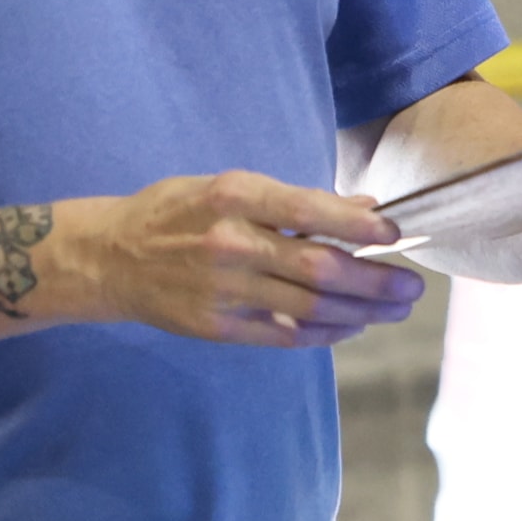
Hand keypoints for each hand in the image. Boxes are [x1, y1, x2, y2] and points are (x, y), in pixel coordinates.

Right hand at [68, 171, 423, 348]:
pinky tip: (351, 326)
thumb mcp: (227, 186)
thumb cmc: (175, 211)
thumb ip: (292, 200)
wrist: (110, 256)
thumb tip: (363, 208)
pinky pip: (284, 334)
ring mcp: (223, 291)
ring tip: (393, 308)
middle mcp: (229, 244)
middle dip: (375, 281)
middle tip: (411, 287)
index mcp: (233, 197)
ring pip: (310, 308)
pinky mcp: (217, 327)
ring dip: (362, 312)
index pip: (310, 213)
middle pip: (320, 270)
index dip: (360, 227)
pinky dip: (324, 333)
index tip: (394, 234)